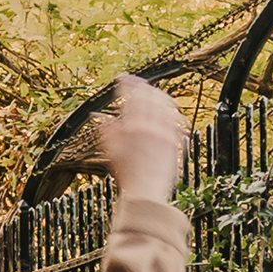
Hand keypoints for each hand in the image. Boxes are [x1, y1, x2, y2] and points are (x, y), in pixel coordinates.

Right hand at [96, 74, 187, 203]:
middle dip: (142, 87)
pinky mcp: (174, 140)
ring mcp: (163, 133)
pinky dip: (171, 110)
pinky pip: (175, 118)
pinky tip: (169, 109)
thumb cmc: (126, 176)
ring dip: (158, 96)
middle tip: (138, 84)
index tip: (122, 78)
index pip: (129, 94)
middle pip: (148, 95)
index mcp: (130, 127)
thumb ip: (106, 131)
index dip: (125, 82)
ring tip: (154, 93)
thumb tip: (96, 116)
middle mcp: (148, 127)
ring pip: (164, 103)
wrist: (145, 193)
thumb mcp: (111, 153)